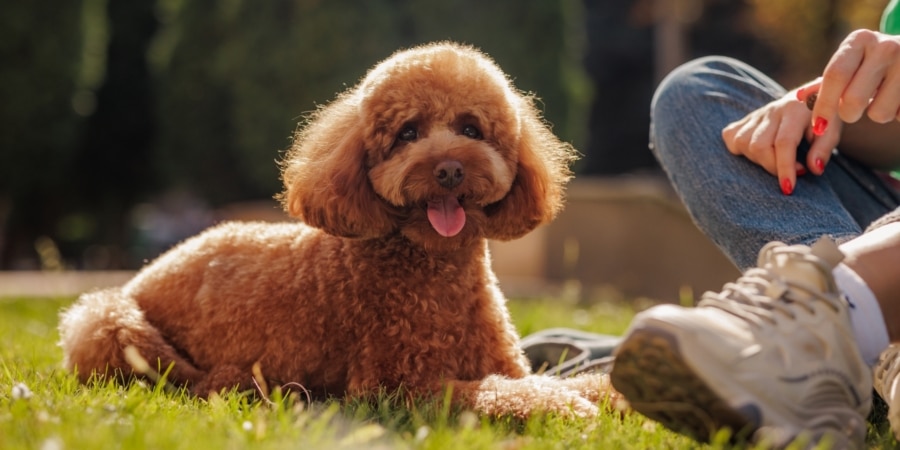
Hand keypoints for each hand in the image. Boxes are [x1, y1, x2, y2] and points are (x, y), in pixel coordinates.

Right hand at [721, 91, 839, 194]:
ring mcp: (756, 114)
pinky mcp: (746, 119)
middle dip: (772, 166)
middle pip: (758, 145)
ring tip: (776, 161)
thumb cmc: (824, 119)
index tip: (788, 188)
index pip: (783, 142)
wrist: (813, 97)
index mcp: (794, 110)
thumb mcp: (833, 131)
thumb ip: (824, 149)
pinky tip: (757, 153)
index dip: (784, 168)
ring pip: (742, 142)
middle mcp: (772, 110)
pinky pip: (731, 136)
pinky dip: (739, 149)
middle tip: (792, 171)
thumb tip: (813, 169)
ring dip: (757, 160)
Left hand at [797, 29, 899, 164]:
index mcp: (859, 41)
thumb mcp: (851, 62)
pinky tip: (898, 96)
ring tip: (883, 96)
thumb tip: (798, 98)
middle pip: (853, 101)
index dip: (824, 105)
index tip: (818, 126)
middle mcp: (885, 47)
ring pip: (878, 113)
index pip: (834, 76)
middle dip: (848, 114)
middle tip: (853, 109)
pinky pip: (899, 116)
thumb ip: (827, 82)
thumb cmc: (872, 61)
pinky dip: (896, 113)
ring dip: (876, 114)